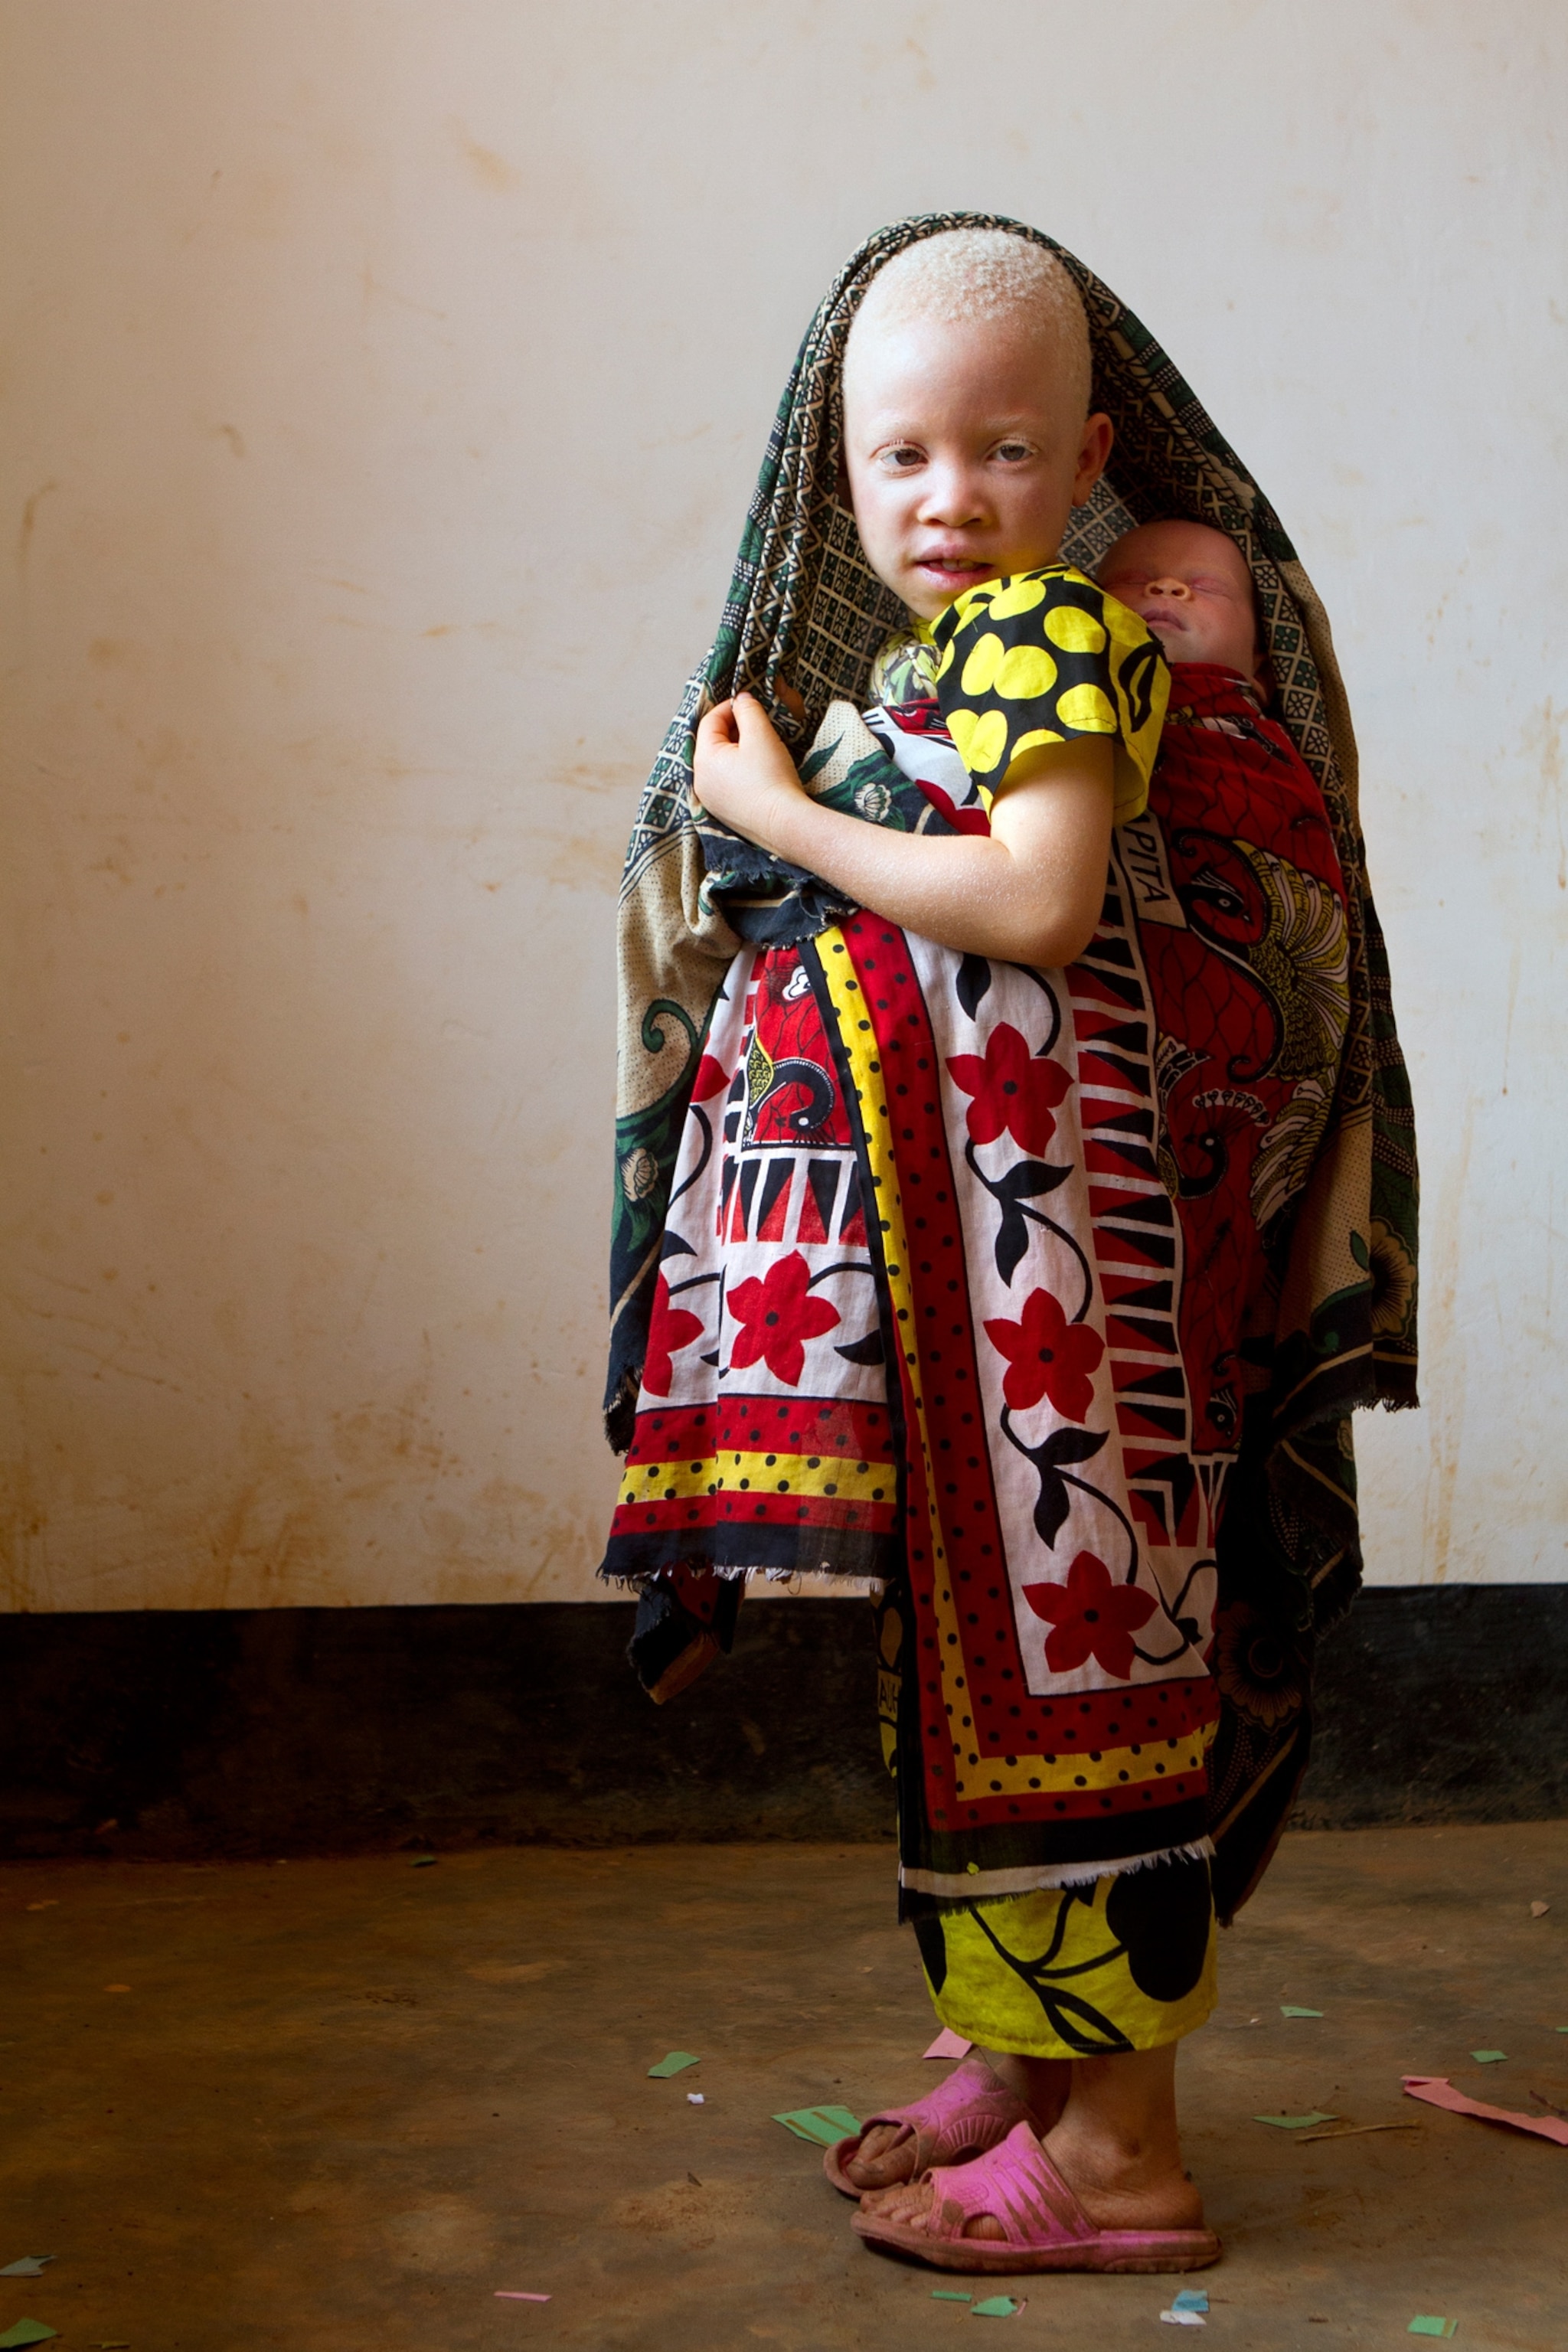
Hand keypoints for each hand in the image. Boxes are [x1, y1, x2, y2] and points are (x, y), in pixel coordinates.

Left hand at [692, 693, 806, 851]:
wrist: (784, 824)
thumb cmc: (771, 778)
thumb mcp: (761, 735)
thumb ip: (748, 711)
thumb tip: (741, 699)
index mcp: (704, 759)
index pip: (709, 722)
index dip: (729, 708)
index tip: (749, 704)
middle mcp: (700, 781)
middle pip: (712, 743)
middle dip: (733, 730)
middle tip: (758, 726)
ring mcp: (711, 800)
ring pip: (719, 764)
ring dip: (736, 751)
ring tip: (760, 748)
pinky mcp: (724, 813)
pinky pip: (726, 783)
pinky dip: (738, 772)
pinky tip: (758, 772)